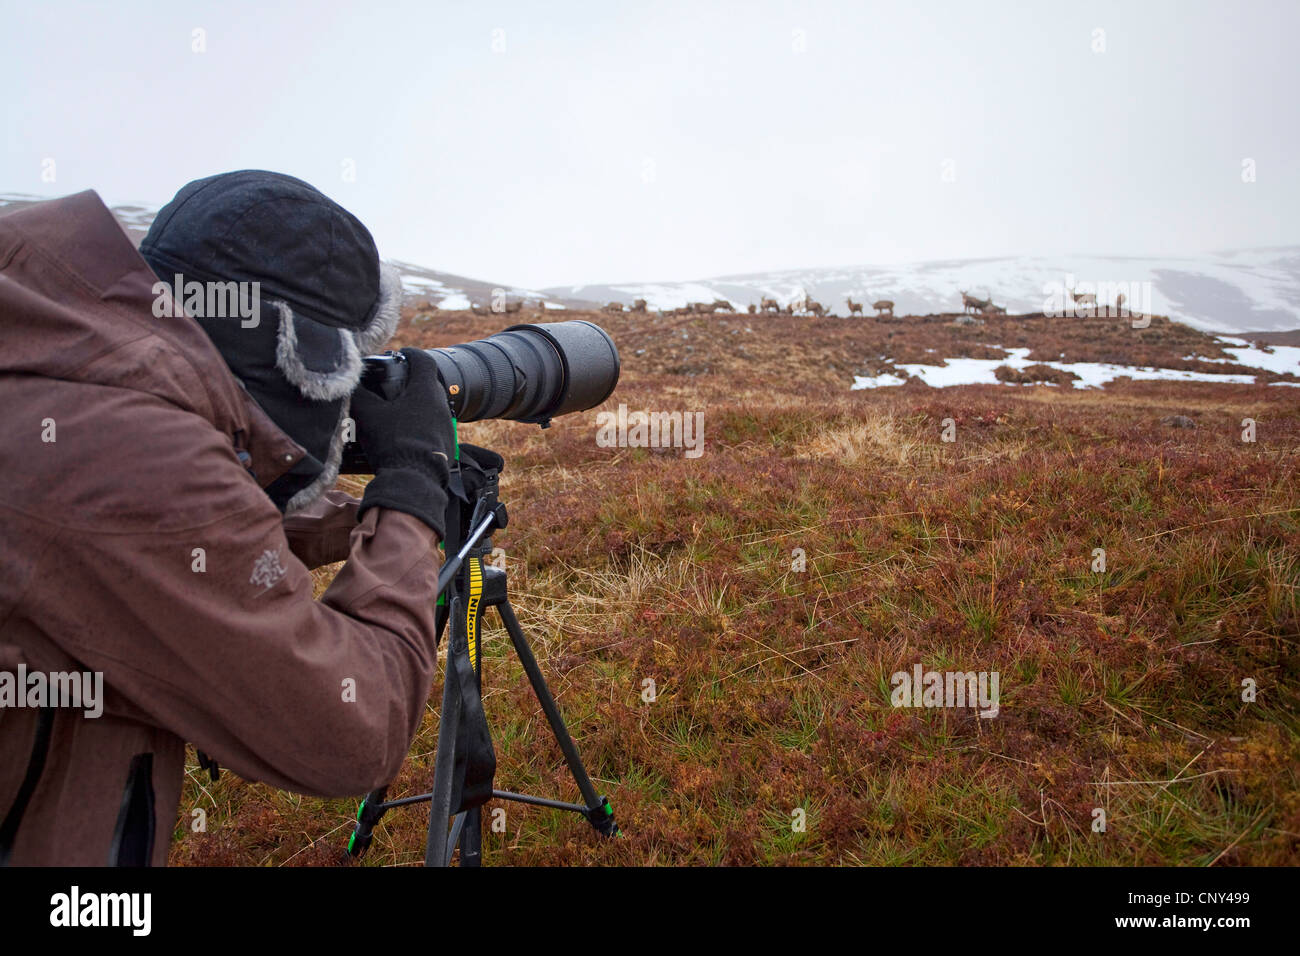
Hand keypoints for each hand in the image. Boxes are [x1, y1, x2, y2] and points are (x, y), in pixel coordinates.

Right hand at [350, 348, 453, 536]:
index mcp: (425, 391)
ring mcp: (446, 425)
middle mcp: (441, 405)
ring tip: (394, 412)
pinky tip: (403, 433)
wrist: (415, 480)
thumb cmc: (393, 443)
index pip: (423, 360)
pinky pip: (433, 426)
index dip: (410, 354)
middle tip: (390, 385)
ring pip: (430, 406)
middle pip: (427, 383)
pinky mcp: (446, 443)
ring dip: (414, 404)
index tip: (400, 355)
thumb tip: (347, 384)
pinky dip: (420, 424)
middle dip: (409, 381)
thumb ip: (358, 396)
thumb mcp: (369, 415)